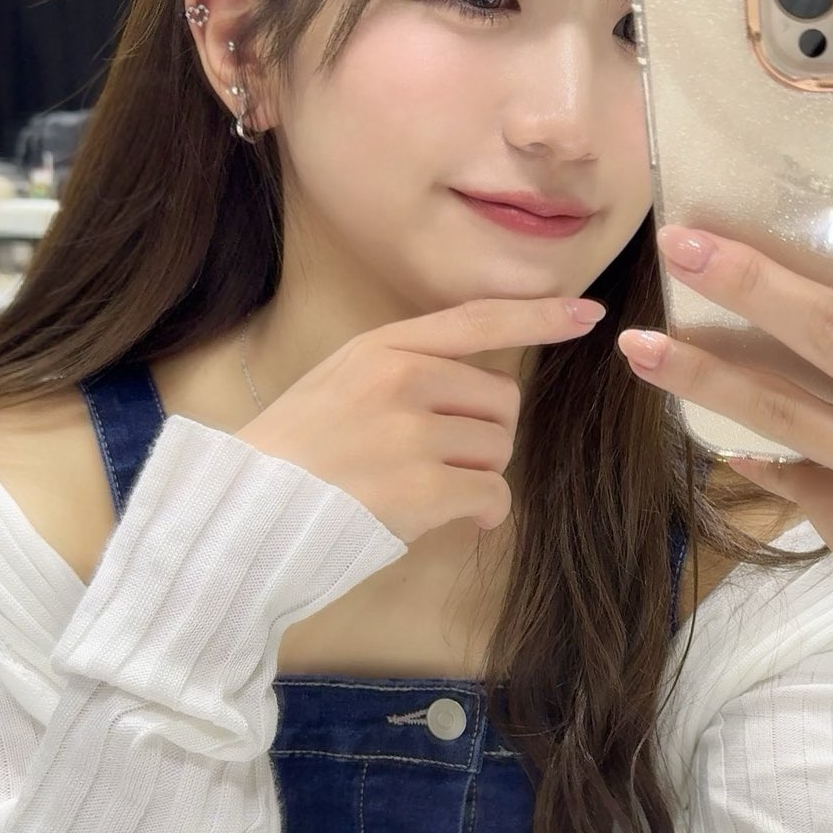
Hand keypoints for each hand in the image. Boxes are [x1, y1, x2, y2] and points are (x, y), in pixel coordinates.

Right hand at [237, 293, 605, 543]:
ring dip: (479, 476)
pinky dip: (484, 513)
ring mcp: (412, 435)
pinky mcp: (423, 491)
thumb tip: (474, 391)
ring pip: (500, 449)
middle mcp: (401, 380)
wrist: (246, 512)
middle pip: (502, 400)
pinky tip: (452, 519)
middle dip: (487, 435)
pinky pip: (494, 496)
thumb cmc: (294, 456)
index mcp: (381, 348)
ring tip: (428, 491)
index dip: (537, 317)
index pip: (477, 321)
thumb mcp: (338, 383)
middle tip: (444, 462)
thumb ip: (402, 371)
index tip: (586, 313)